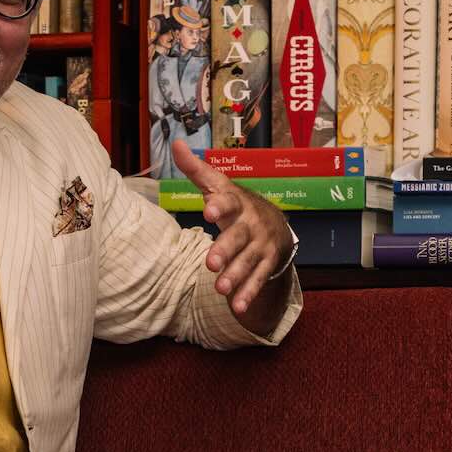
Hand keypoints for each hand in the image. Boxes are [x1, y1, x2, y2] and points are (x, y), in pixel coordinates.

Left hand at [171, 138, 292, 315]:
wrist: (275, 222)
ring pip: (249, 261)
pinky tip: (237, 308)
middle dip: (226, 250)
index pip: (228, 201)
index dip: (219, 206)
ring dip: (236, 276)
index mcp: (237, 202)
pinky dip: (249, 294)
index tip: (207, 211)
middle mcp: (251, 224)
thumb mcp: (218, 185)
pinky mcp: (267, 264)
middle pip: (239, 237)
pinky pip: (259, 280)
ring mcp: (261, 246)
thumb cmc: (235, 204)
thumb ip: (196, 169)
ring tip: (220, 289)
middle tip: (210, 263)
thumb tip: (176, 144)